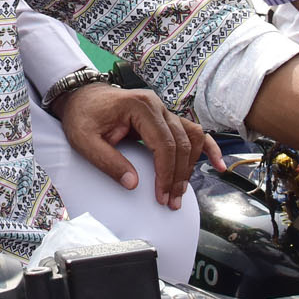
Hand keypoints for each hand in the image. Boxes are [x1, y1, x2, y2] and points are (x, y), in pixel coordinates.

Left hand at [56, 83, 221, 208]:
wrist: (81, 97)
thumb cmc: (82, 116)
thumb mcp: (85, 141)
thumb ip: (108, 161)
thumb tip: (134, 184)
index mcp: (140, 107)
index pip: (164, 144)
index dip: (166, 173)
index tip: (162, 195)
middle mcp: (157, 105)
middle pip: (180, 144)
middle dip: (178, 176)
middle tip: (171, 201)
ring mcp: (163, 110)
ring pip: (190, 138)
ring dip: (190, 166)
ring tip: (181, 192)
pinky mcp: (165, 117)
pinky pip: (192, 130)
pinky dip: (206, 147)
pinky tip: (218, 163)